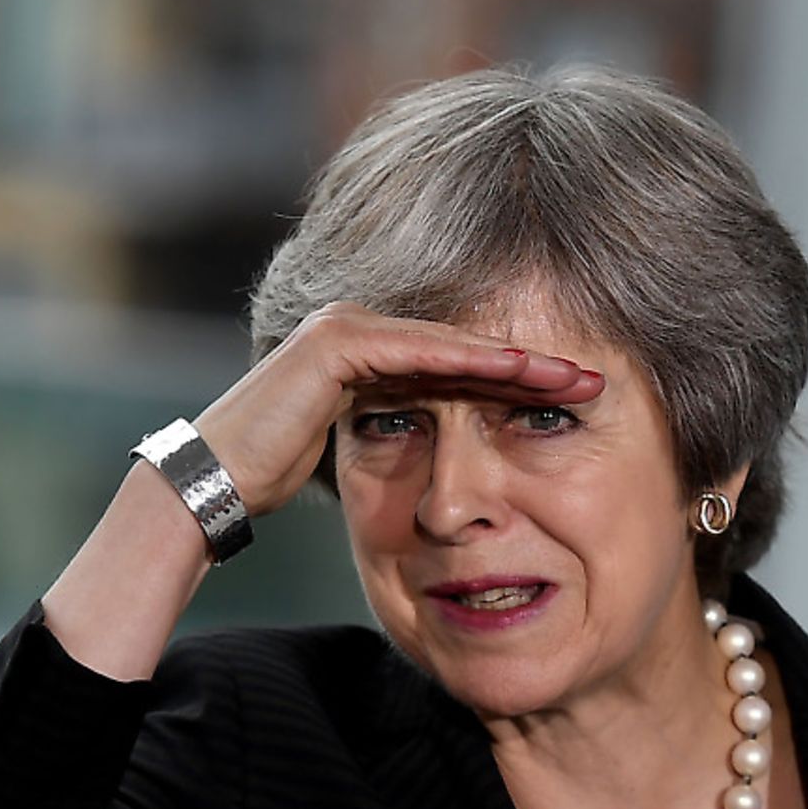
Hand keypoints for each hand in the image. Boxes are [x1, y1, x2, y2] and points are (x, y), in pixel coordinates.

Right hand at [193, 301, 603, 515]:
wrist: (212, 481)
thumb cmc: (273, 477)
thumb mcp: (358, 456)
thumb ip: (399, 438)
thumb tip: (443, 462)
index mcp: (370, 354)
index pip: (461, 367)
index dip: (521, 383)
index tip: (579, 400)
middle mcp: (361, 328)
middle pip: (466, 349)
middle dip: (533, 366)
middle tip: (595, 379)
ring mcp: (347, 326)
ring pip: (453, 345)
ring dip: (517, 359)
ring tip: (574, 376)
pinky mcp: (337, 340)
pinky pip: (421, 351)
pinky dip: (473, 361)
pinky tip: (522, 371)